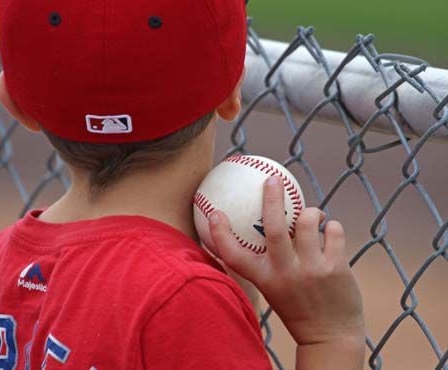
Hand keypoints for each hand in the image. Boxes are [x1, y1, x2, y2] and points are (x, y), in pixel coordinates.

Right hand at [208, 176, 364, 345]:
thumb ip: (267, 261)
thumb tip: (260, 230)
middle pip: (275, 228)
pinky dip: (331, 226)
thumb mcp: (273, 287)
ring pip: (309, 221)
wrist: (330, 336)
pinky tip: (330, 233)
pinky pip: (333, 230)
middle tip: (272, 179)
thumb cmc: (297, 306)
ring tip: (313, 216)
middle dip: (271, 198)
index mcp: (264, 279)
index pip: (234, 255)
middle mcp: (285, 273)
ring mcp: (312, 270)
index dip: (219, 233)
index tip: (213, 212)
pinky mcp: (336, 268)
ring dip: (311, 212)